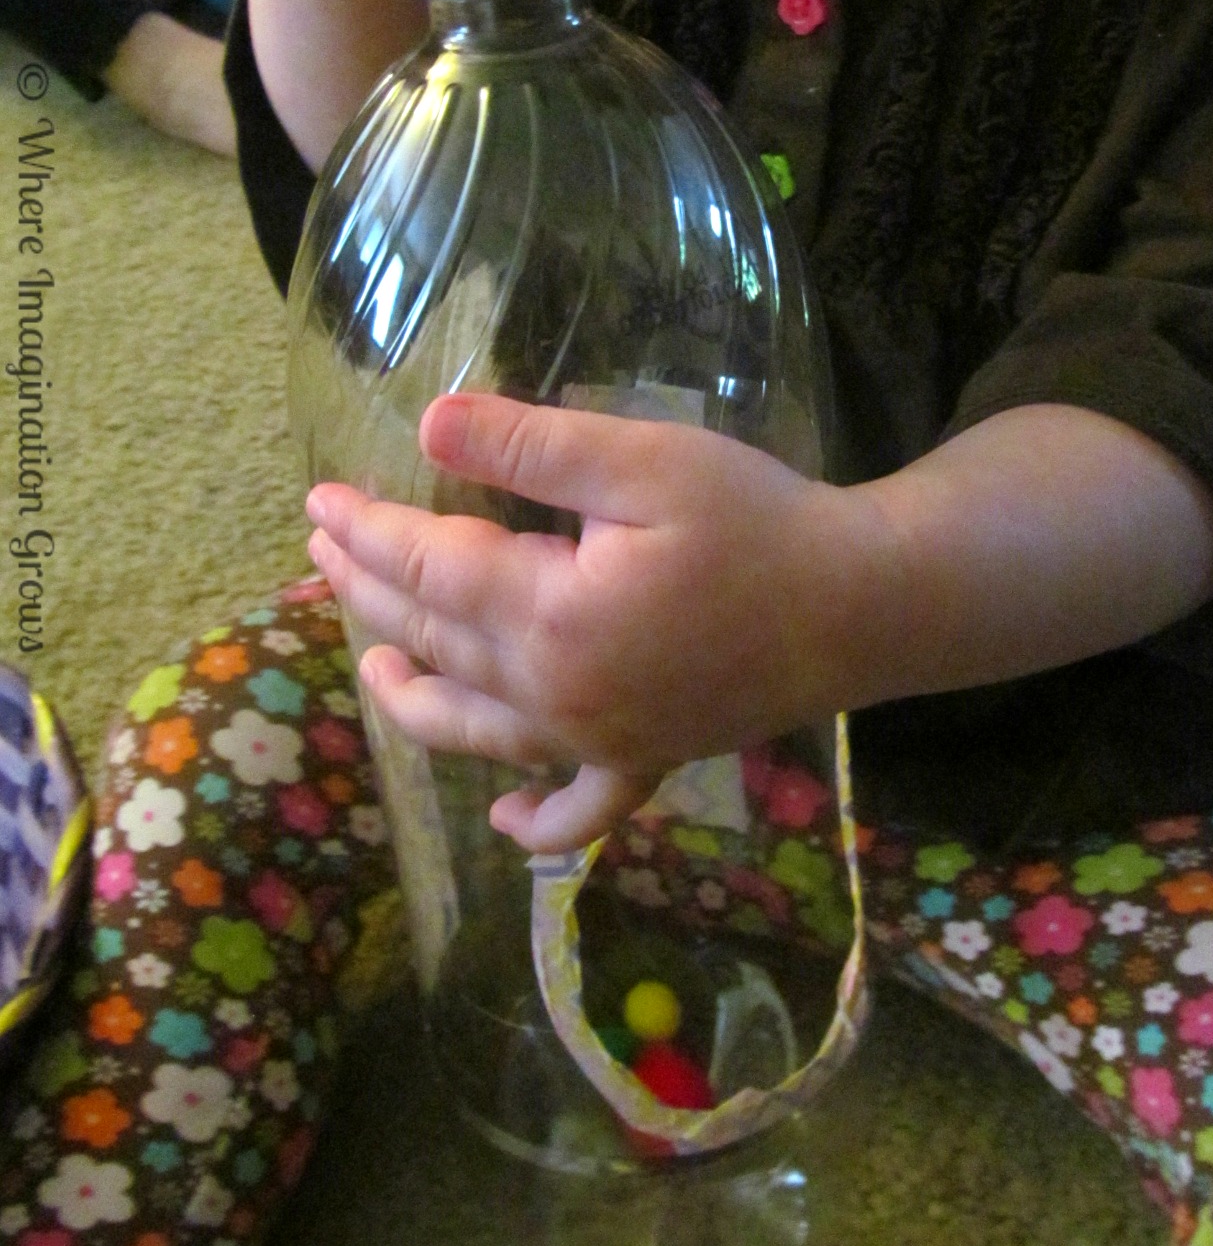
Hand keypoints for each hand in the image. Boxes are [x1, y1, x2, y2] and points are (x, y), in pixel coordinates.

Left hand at [304, 392, 865, 851]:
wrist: (863, 605)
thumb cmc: (758, 522)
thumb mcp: (646, 460)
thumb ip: (533, 445)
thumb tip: (428, 427)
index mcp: (547, 615)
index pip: (427, 569)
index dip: (367, 532)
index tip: (317, 502)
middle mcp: (555, 696)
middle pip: (435, 641)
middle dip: (368, 593)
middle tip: (321, 551)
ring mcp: (600, 741)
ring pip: (476, 728)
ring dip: (413, 696)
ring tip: (370, 663)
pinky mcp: (647, 760)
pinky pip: (578, 808)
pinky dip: (534, 819)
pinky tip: (504, 816)